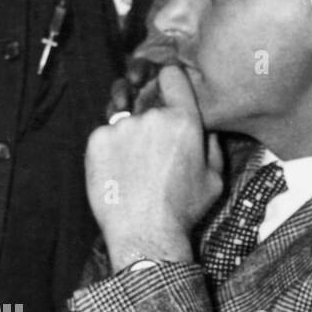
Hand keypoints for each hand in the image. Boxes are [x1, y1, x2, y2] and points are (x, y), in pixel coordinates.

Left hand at [86, 64, 222, 268]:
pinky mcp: (97, 140)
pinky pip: (105, 137)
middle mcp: (151, 116)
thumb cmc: (182, 211)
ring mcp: (121, 126)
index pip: (172, 76)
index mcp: (184, 121)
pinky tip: (119, 176)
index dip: (170, 84)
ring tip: (136, 173)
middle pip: (148, 105)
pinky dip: (110, 153)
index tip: (168, 94)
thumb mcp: (214, 181)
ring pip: (125, 123)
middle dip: (151, 123)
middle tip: (153, 156)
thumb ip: (212, 147)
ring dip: (130, 140)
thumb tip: (206, 129)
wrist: (146, 235)